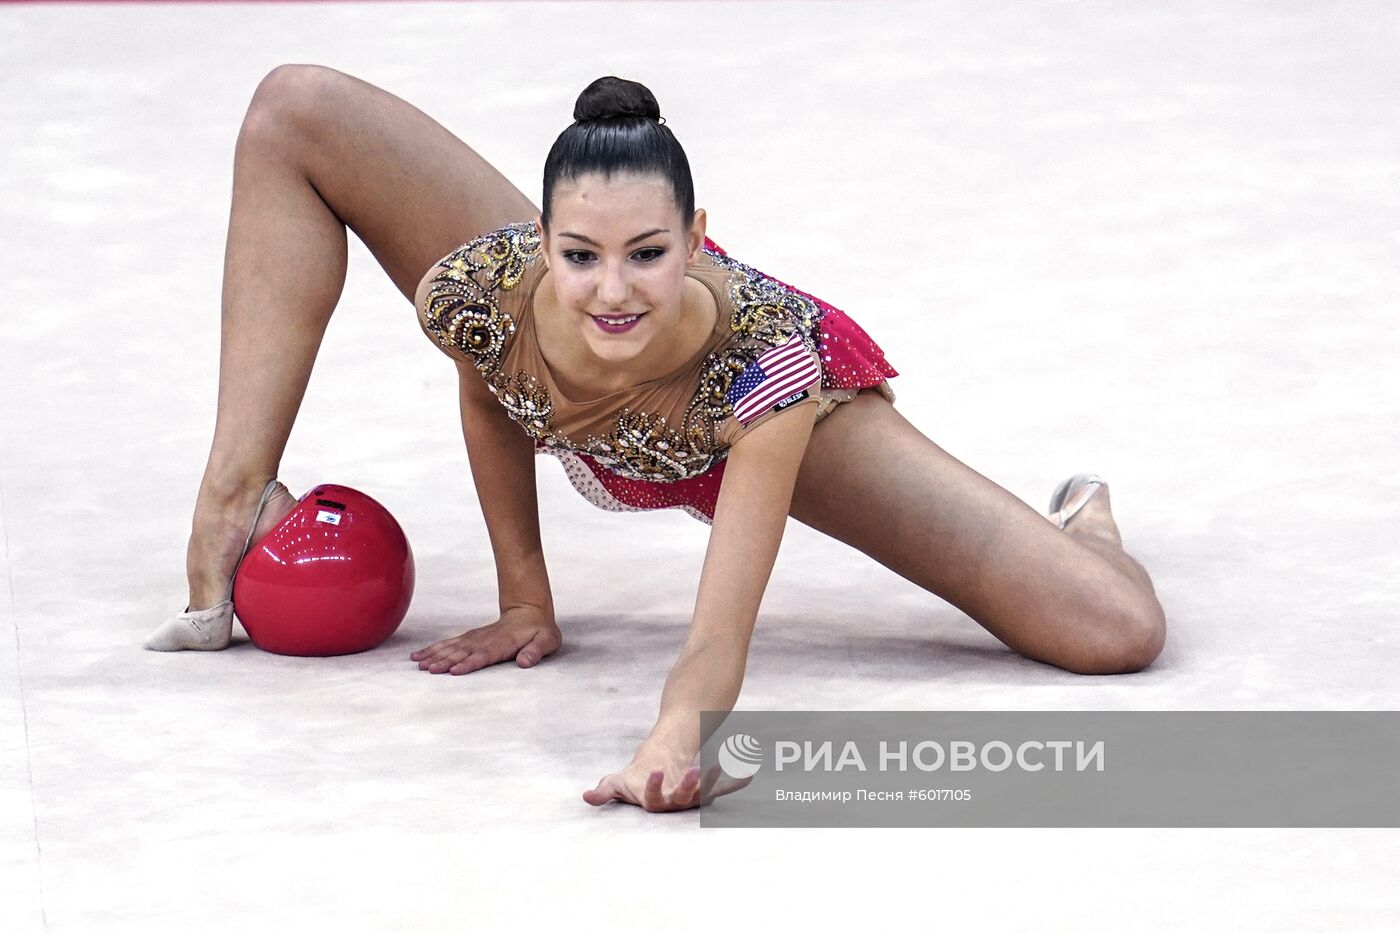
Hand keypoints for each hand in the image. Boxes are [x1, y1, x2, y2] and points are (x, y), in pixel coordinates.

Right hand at [410, 604, 560, 674]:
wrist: (529, 611)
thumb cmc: (540, 630)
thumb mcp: (547, 640)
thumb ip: (536, 651)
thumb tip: (525, 662)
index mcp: (503, 644)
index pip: (484, 655)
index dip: (469, 663)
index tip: (454, 671)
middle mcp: (486, 640)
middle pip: (463, 652)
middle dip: (445, 661)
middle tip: (428, 669)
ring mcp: (476, 638)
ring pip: (453, 647)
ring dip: (435, 654)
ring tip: (419, 664)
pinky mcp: (470, 637)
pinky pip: (450, 643)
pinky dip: (434, 648)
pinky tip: (420, 655)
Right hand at [583, 747, 752, 811]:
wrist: (656, 771)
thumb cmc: (635, 780)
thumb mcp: (617, 782)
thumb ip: (605, 791)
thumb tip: (587, 797)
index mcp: (654, 802)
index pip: (654, 797)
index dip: (655, 786)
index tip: (655, 770)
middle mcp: (675, 803)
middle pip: (683, 798)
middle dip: (690, 786)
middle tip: (696, 769)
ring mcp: (692, 798)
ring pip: (703, 793)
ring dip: (712, 781)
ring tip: (720, 763)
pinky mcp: (706, 791)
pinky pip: (723, 789)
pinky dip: (736, 783)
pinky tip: (750, 775)